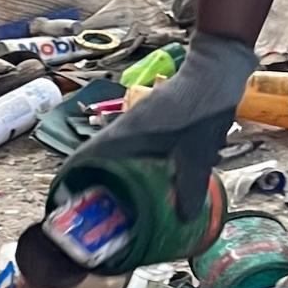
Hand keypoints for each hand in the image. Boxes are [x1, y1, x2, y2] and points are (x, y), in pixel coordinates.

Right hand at [75, 29, 256, 220]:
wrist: (217, 69)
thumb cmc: (203, 107)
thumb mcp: (198, 152)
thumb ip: (189, 186)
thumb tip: (184, 219)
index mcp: (125, 135)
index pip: (82, 158)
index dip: (70, 182)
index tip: (70, 205)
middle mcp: (124, 130)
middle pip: (96, 161)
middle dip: (94, 187)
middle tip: (101, 215)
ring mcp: (137, 126)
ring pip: (115, 157)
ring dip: (115, 179)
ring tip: (123, 205)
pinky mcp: (152, 125)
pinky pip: (133, 152)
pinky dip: (134, 170)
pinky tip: (151, 185)